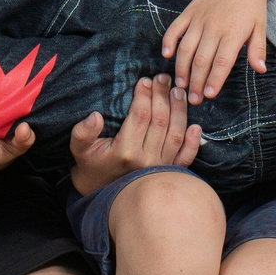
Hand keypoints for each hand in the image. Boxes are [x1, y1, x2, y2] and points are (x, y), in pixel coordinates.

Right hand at [68, 76, 199, 195]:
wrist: (105, 196)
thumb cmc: (91, 166)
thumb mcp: (80, 149)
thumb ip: (83, 133)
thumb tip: (95, 116)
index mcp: (125, 152)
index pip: (141, 116)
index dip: (145, 95)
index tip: (145, 80)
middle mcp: (146, 160)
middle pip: (161, 121)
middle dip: (163, 96)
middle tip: (163, 78)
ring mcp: (160, 167)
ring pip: (176, 134)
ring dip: (180, 110)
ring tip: (178, 91)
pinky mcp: (169, 173)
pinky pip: (186, 157)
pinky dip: (193, 142)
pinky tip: (196, 125)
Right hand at [159, 0, 271, 99]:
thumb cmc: (253, 7)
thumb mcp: (260, 28)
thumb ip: (257, 50)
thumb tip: (259, 70)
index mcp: (233, 34)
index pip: (221, 62)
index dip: (213, 80)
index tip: (207, 96)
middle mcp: (214, 27)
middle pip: (201, 60)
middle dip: (195, 82)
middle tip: (192, 100)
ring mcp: (200, 19)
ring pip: (186, 47)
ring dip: (181, 68)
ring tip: (180, 84)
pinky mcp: (190, 11)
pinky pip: (175, 28)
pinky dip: (168, 41)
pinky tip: (166, 55)